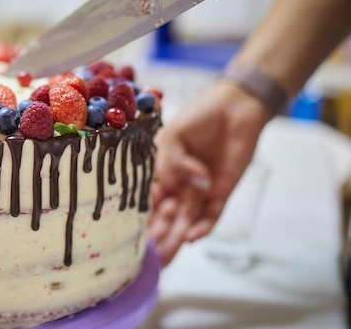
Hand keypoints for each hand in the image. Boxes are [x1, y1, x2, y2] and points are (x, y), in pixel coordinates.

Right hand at [149, 82, 268, 265]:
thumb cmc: (199, 116)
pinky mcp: (222, 190)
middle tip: (149, 256)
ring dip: (177, 237)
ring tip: (166, 256)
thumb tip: (193, 182)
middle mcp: (180, 184)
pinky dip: (203, 226)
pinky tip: (192, 237)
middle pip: (167, 215)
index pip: (149, 199)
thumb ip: (174, 161)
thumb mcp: (173, 135)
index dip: (140, 217)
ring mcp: (201, 189)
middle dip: (158, 235)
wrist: (233, 106)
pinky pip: (212, 213)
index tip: (129, 235)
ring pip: (187, 219)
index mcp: (162, 171)